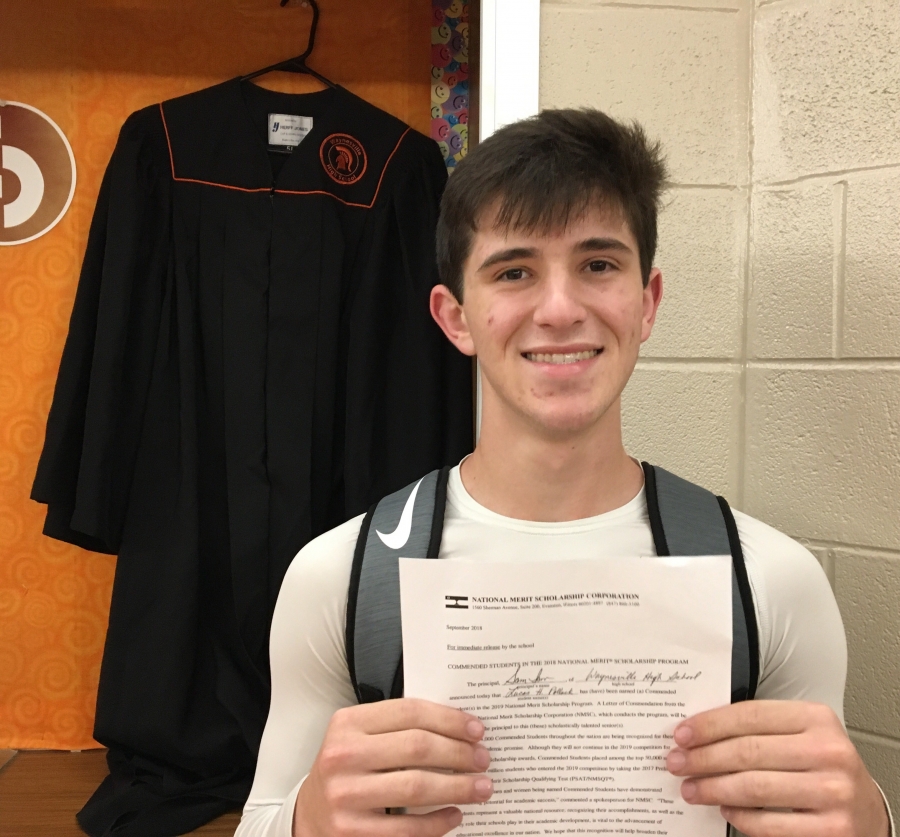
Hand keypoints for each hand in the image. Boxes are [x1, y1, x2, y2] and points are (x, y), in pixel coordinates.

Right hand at [294, 698, 492, 836]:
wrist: (310, 814)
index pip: (409, 712)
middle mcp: (343, 756)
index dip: (449, 720)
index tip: (476, 730)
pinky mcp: (352, 832)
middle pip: (417, 748)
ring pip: (417, 788)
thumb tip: (460, 730)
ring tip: (482, 787)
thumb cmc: (348, 768)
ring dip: (458, 788)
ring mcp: (345, 796)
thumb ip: (399, 727)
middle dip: (459, 753)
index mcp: (348, 723)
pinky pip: (407, 829)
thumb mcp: (361, 736)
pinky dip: (438, 822)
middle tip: (483, 759)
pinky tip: (455, 815)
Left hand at [666, 700, 888, 836]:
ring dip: (713, 788)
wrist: (867, 812)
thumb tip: (697, 735)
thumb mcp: (799, 735)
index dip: (709, 725)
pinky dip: (739, 817)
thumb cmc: (821, 767)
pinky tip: (724, 809)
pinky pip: (769, 824)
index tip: (681, 734)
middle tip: (676, 763)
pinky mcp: (832, 830)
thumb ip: (758, 730)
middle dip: (703, 758)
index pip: (750, 715)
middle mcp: (829, 752)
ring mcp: (833, 793)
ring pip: (754, 787)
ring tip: (690, 788)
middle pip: (747, 751)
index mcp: (816, 719)